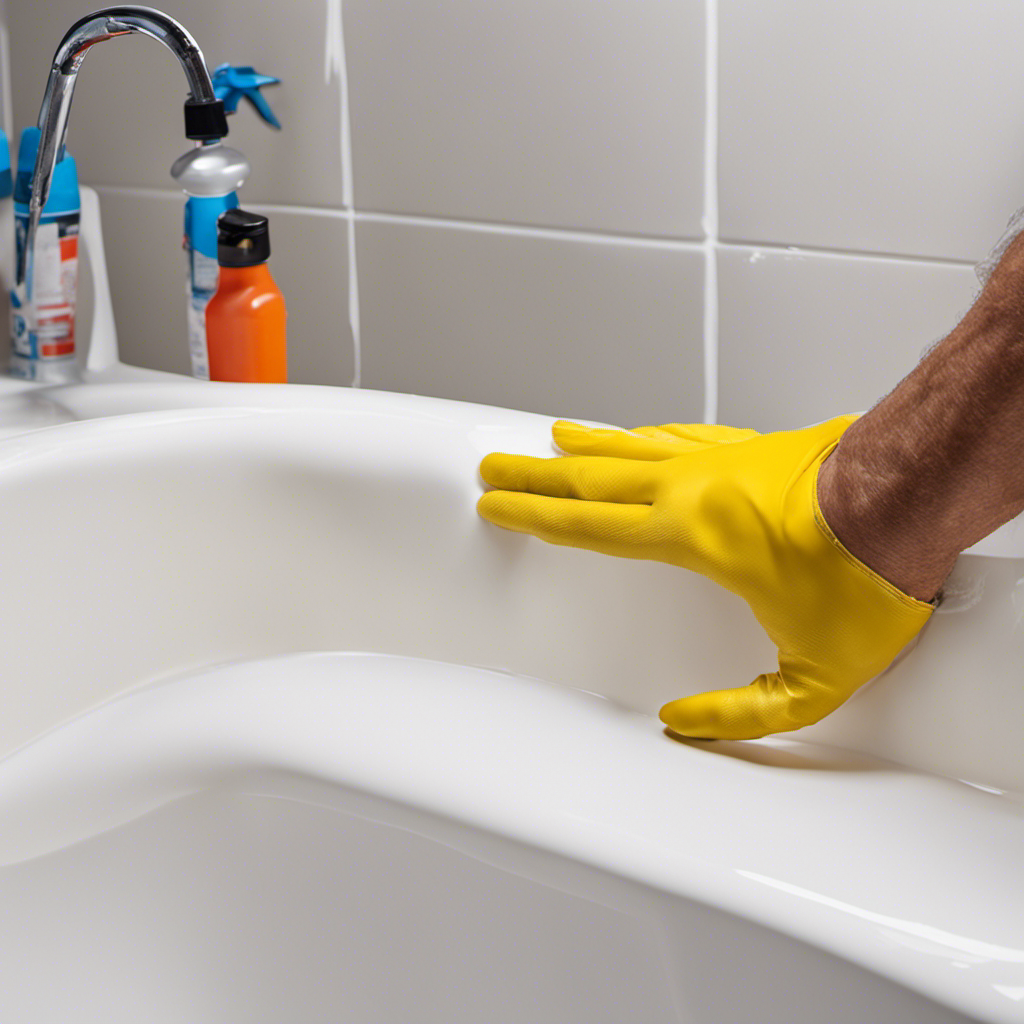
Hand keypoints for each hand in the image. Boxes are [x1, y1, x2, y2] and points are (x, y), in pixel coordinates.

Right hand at [477, 416, 934, 739]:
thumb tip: (687, 724)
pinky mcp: (754, 448)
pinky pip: (682, 436)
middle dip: (536, 474)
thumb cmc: (868, 575)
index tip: (498, 505)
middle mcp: (693, 488)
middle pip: (592, 477)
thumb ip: (744, 712)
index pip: (587, 525)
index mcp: (689, 537)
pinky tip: (638, 432)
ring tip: (552, 435)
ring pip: (632, 446)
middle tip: (496, 463)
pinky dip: (648, 434)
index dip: (534, 517)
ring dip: (585, 444)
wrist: (917, 499)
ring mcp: (722, 460)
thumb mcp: (811, 678)